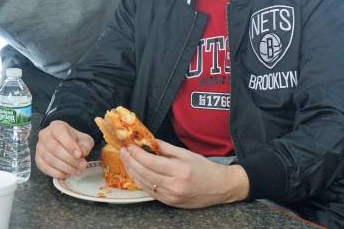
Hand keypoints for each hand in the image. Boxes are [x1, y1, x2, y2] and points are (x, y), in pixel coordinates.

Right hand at [35, 120, 93, 178]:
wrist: (67, 144)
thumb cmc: (75, 141)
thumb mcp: (85, 140)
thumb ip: (85, 145)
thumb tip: (82, 153)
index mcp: (56, 126)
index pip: (60, 133)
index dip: (70, 145)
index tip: (79, 155)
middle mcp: (45, 135)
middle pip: (54, 148)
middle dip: (69, 159)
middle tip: (81, 165)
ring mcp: (39, 148)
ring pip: (50, 159)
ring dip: (65, 168)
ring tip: (76, 171)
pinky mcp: (38, 159)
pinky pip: (45, 168)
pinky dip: (57, 173)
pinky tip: (66, 174)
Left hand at [120, 140, 248, 208]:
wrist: (220, 187)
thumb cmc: (204, 168)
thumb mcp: (185, 153)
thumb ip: (165, 147)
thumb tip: (147, 140)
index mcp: (180, 171)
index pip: (151, 162)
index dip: (137, 154)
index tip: (128, 146)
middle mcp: (175, 186)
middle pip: (145, 173)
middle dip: (131, 161)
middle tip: (123, 151)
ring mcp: (172, 197)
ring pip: (145, 184)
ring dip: (132, 171)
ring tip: (126, 160)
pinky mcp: (170, 203)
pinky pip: (150, 192)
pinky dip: (140, 181)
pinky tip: (135, 172)